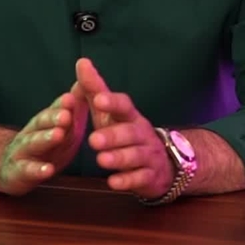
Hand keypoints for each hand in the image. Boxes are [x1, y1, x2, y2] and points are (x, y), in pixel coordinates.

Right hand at [0, 83, 88, 195]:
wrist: (10, 169)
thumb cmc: (45, 146)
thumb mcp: (63, 128)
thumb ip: (74, 107)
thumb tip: (85, 81)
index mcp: (45, 121)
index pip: (54, 109)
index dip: (62, 104)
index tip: (71, 97)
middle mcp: (32, 132)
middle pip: (42, 122)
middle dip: (53, 117)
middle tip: (66, 115)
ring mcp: (23, 151)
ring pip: (33, 143)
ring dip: (45, 139)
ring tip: (58, 135)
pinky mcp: (18, 173)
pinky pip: (28, 171)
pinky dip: (37, 170)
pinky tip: (48, 170)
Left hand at [75, 58, 174, 199]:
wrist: (162, 163)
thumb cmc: (126, 133)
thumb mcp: (109, 112)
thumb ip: (95, 89)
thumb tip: (81, 61)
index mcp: (130, 116)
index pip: (124, 105)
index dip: (112, 102)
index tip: (98, 99)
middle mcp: (142, 133)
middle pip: (130, 132)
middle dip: (113, 136)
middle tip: (93, 139)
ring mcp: (148, 155)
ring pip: (136, 156)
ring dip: (118, 158)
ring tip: (101, 160)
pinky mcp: (150, 176)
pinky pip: (140, 178)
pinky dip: (127, 181)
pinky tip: (113, 182)